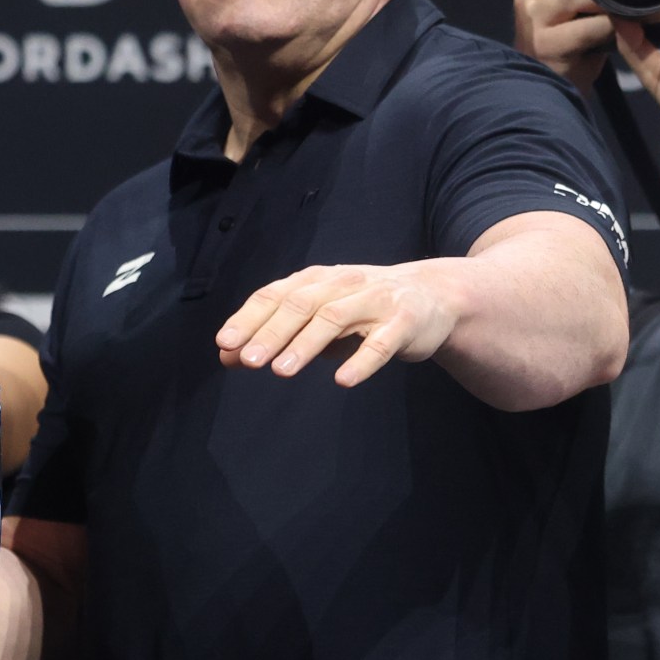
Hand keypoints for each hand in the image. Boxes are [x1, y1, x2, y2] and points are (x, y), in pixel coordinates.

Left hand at [216, 261, 460, 387]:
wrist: (433, 296)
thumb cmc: (364, 308)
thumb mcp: (318, 316)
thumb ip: (276, 335)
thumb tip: (228, 357)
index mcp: (318, 280)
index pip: (277, 295)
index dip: (250, 318)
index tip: (226, 344)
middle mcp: (344, 284)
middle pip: (302, 304)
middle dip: (273, 332)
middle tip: (249, 360)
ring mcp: (376, 301)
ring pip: (336, 318)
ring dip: (306, 344)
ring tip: (281, 370)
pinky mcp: (405, 322)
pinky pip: (381, 342)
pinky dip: (361, 360)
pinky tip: (343, 380)